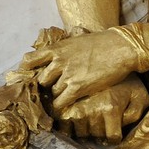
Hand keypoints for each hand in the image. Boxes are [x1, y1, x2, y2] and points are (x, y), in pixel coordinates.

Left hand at [20, 29, 139, 109]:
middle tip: (54, 90)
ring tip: (64, 98)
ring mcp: (67, 75)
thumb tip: (64, 51)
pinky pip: (61, 101)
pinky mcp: (78, 86)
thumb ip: (67, 48)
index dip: (26, 70)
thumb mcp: (78, 39)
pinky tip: (64, 109)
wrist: (122, 48)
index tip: (29, 76)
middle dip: (48, 85)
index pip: (30, 60)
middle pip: (42, 80)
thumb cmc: (105, 42)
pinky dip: (60, 106)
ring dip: (58, 96)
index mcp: (57, 49)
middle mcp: (58, 62)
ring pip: (53, 91)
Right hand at [55, 77, 148, 142]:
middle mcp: (91, 109)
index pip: (113, 137)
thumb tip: (120, 126)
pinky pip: (63, 123)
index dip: (115, 136)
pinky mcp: (64, 100)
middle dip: (101, 131)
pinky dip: (69, 124)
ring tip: (93, 119)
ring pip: (80, 132)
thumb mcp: (140, 95)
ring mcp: (76, 106)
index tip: (115, 131)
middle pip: (96, 135)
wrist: (108, 59)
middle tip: (104, 122)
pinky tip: (78, 116)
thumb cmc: (127, 80)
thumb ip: (135, 113)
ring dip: (86, 129)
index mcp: (110, 108)